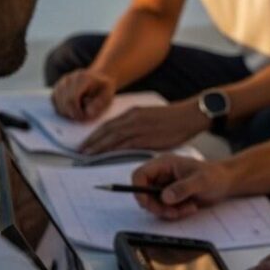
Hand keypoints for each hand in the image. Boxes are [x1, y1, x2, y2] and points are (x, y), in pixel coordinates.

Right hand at [52, 69, 115, 120]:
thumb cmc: (103, 89)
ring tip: (79, 113)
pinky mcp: (57, 89)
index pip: (72, 99)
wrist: (98, 78)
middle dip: (72, 114)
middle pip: (64, 103)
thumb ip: (99, 104)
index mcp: (83, 78)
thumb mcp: (108, 95)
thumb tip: (87, 113)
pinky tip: (72, 110)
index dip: (76, 112)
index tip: (84, 119)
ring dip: (67, 113)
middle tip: (82, 118)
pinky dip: (62, 110)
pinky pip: (54, 103)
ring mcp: (61, 83)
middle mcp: (69, 78)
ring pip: (58, 104)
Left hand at [80, 102, 207, 153]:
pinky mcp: (147, 137)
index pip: (108, 125)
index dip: (95, 135)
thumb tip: (125, 136)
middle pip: (106, 131)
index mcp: (133, 113)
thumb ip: (136, 124)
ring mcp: (139, 127)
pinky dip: (113, 151)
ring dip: (98, 147)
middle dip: (92, 142)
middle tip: (80, 153)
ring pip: (112, 138)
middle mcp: (132, 118)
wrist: (190, 115)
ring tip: (87, 156)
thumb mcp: (150, 116)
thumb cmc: (173, 119)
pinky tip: (106, 157)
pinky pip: (125, 145)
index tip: (85, 143)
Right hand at [132, 154, 236, 219]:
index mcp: (164, 164)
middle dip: (157, 207)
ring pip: (154, 205)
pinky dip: (175, 213)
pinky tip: (190, 208)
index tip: (148, 204)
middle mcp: (161, 175)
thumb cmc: (215, 175)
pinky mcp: (170, 198)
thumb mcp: (201, 181)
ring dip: (169, 211)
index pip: (139, 175)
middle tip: (173, 212)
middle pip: (144, 194)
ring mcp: (165, 187)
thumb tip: (165, 197)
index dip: (138, 190)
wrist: (225, 183)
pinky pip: (164, 210)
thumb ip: (183, 188)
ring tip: (189, 207)